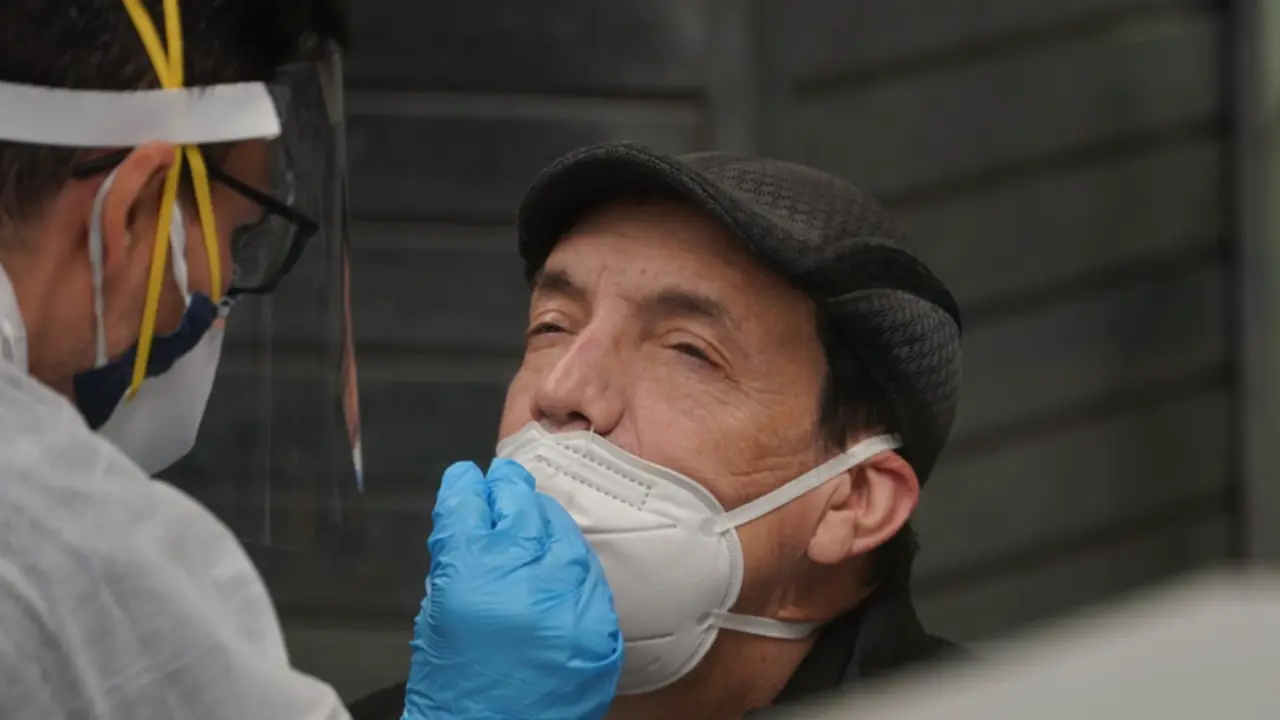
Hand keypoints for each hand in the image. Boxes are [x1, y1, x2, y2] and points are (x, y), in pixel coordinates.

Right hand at [402, 459, 621, 719]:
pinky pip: (587, 574)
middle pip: (521, 505)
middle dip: (508, 493)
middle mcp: (526, 580)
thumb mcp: (436, 617)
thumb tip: (469, 515)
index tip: (467, 480)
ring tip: (530, 526)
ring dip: (543, 525)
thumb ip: (454, 559)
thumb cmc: (457, 693)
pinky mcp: (599, 624)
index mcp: (472, 576)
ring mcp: (570, 601)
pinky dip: (570, 566)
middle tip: (503, 485)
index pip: (470, 504)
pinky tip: (556, 566)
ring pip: (561, 531)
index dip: (466, 487)